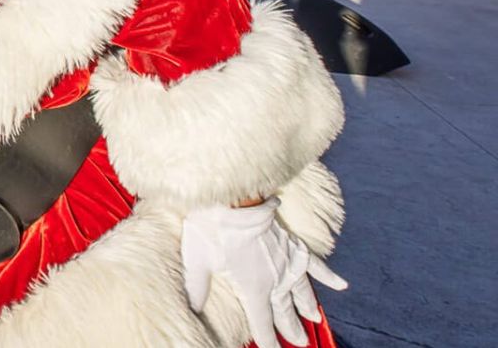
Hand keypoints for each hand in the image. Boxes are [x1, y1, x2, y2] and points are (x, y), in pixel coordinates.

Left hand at [182, 200, 347, 347]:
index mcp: (254, 288)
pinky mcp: (292, 245)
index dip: (268, 341)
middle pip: (285, 312)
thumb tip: (190, 309)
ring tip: (314, 319)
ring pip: (301, 292)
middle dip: (292, 329)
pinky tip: (341, 285)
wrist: (231, 198)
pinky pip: (315, 264)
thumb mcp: (197, 261)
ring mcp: (287, 263)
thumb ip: (196, 288)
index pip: (262, 323)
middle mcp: (275, 280)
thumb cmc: (211, 229)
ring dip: (307, 307)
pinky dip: (328, 276)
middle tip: (301, 342)